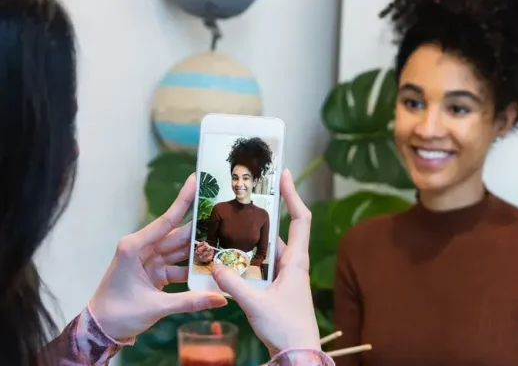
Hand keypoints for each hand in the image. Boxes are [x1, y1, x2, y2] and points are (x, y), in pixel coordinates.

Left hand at [89, 174, 227, 340]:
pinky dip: (194, 268)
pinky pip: (179, 265)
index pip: (166, 220)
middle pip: (178, 235)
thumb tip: (222, 298)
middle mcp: (143, 248)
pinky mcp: (155, 272)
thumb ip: (190, 301)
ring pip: (181, 250)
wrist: (100, 331)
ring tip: (227, 242)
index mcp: (135, 247)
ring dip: (201, 250)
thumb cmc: (118, 314)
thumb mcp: (155, 307)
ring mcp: (150, 260)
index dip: (184, 200)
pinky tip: (213, 268)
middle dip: (202, 228)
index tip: (197, 179)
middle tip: (226, 215)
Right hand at [212, 169, 319, 355]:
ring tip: (228, 224)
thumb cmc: (286, 329)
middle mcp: (293, 264)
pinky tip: (227, 258)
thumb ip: (233, 285)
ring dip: (249, 239)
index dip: (292, 195)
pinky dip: (246, 260)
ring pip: (266, 250)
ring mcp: (285, 276)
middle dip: (262, 213)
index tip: (283, 175)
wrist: (298, 355)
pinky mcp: (276, 289)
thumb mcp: (256, 304)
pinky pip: (260, 266)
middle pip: (280, 230)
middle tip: (244, 195)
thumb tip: (214, 265)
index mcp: (296, 261)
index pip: (300, 218)